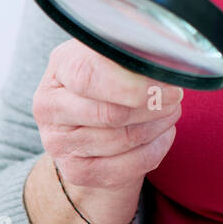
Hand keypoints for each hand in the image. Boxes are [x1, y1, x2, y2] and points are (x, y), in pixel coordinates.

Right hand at [33, 38, 182, 194]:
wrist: (91, 124)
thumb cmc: (110, 80)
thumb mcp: (114, 57)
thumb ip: (133, 52)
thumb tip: (167, 58)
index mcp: (59, 67)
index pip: (89, 77)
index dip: (132, 85)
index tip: (168, 84)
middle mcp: (48, 106)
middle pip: (109, 113)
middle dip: (152, 107)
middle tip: (174, 98)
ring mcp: (58, 142)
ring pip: (122, 140)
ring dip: (158, 126)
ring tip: (170, 112)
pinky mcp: (76, 171)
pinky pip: (127, 166)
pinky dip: (155, 149)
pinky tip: (163, 134)